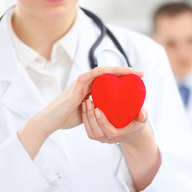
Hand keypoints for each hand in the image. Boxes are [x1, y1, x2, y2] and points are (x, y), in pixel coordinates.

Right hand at [18, 67, 142, 158]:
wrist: (50, 121)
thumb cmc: (66, 118)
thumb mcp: (87, 113)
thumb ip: (95, 110)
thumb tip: (106, 113)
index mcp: (89, 88)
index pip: (109, 80)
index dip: (122, 78)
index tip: (138, 80)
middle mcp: (86, 82)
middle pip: (109, 73)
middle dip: (126, 72)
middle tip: (141, 73)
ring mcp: (81, 82)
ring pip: (103, 70)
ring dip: (119, 70)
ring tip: (134, 72)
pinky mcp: (77, 85)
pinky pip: (92, 75)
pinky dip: (104, 72)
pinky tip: (115, 72)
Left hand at [81, 100, 147, 144]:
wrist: (132, 132)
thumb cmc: (136, 123)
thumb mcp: (142, 118)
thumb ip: (143, 115)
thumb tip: (142, 113)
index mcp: (118, 135)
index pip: (109, 131)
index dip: (102, 121)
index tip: (98, 109)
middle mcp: (108, 139)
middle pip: (96, 132)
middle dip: (91, 117)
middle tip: (89, 102)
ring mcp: (102, 139)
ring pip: (90, 132)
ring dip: (86, 118)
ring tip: (85, 103)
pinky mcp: (97, 135)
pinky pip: (88, 130)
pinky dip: (85, 120)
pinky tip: (83, 108)